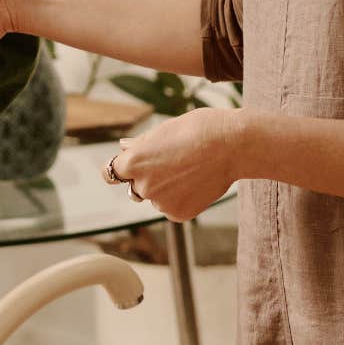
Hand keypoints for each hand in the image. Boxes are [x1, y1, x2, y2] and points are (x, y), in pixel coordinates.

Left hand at [106, 109, 243, 221]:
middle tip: (173, 163)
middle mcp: (142, 186)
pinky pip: (173, 207)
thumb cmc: (199, 130)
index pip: (111, 173)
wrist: (232, 145)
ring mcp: (161, 203)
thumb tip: (123, 148)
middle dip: (147, 178)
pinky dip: (182, 198)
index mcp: (133, 163)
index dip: (121, 168)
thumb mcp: (164, 130)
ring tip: (191, 170)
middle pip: (135, 187)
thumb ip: (141, 144)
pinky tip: (198, 182)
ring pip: (157, 198)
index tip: (128, 167)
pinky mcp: (179, 214)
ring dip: (166, 189)